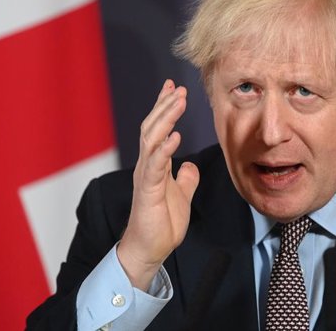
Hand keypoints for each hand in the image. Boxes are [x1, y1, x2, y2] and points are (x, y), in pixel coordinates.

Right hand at [116, 79, 199, 290]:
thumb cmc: (162, 223)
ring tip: (178, 101)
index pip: (158, 129)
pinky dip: (165, 148)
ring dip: (165, 118)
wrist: (150, 248)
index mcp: (154, 164)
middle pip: (152, 127)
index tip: (173, 87)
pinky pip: (155, 165)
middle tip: (178, 88)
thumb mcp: (181, 195)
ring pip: (151, 139)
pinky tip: (175, 135)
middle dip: (165, 105)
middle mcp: (146, 165)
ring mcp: (145, 176)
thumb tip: (190, 166)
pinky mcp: (148, 190)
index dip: (164, 107)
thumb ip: (185, 179)